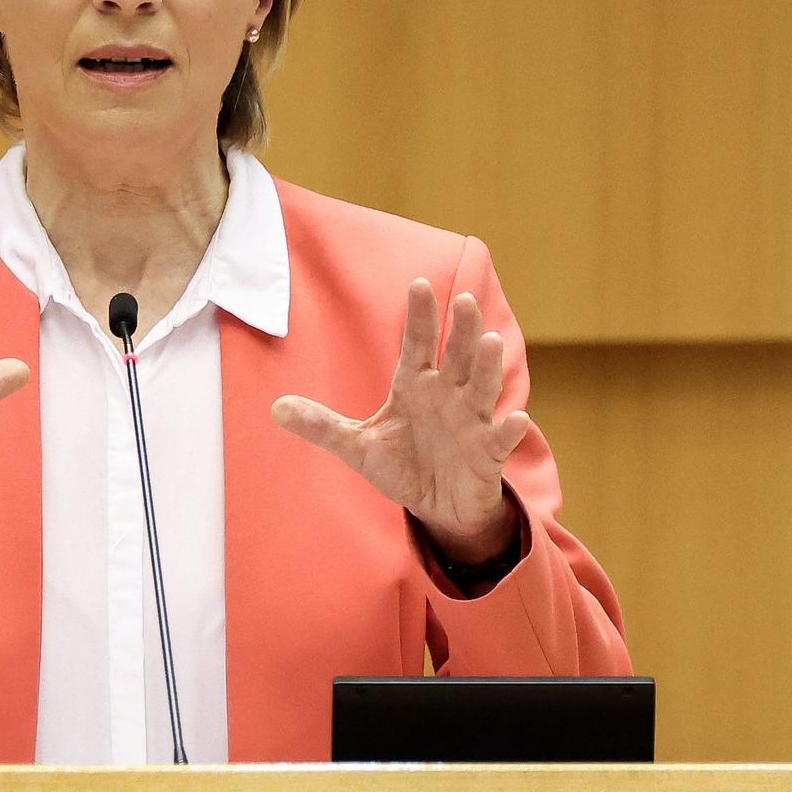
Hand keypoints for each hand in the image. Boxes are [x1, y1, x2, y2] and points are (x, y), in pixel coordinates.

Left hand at [271, 280, 529, 562]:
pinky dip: (508, 430)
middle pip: (455, 357)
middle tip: (464, 299)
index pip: (417, 345)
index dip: (419, 317)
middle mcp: (447, 395)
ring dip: (486, 366)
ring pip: (481, 388)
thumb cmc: (403, 465)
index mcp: (416, 385)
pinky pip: (498, 439)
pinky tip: (516, 418)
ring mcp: (470, 422)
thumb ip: (321, 425)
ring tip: (490, 341)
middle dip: (460, 330)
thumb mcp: (357, 446)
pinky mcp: (486, 454)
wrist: (437, 507)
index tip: (417, 284)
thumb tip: (274, 408)